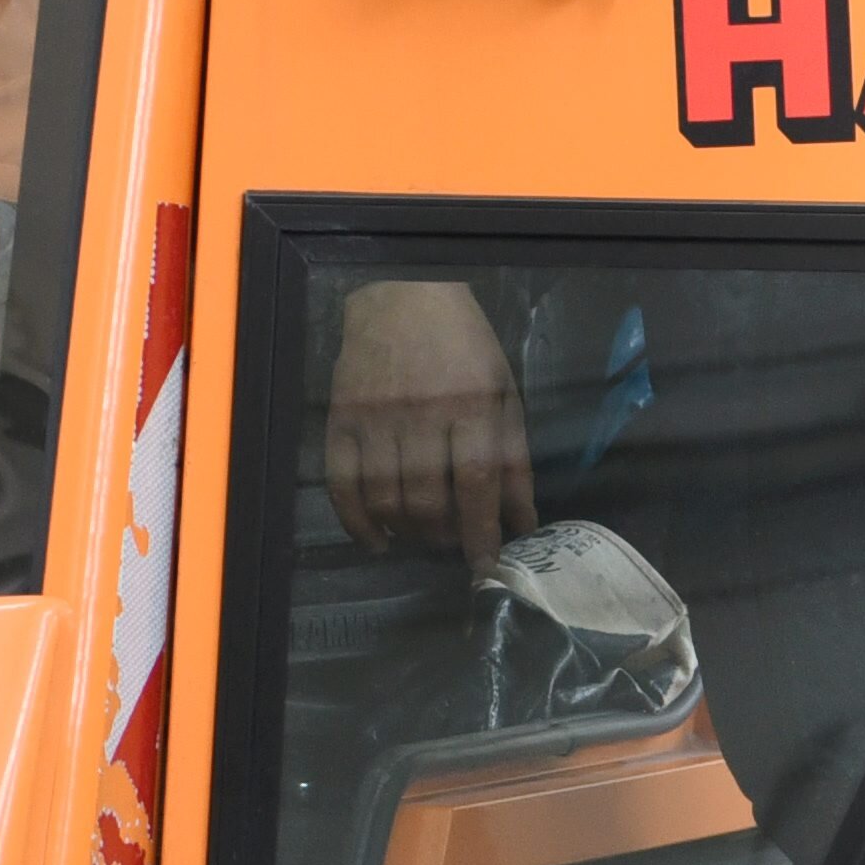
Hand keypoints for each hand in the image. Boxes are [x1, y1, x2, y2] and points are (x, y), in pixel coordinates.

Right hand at [327, 278, 533, 567]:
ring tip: (421, 536)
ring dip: (406, 532)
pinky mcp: (340, 419)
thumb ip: (514, 461)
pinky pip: (341, 485)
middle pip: (427, 499)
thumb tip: (524, 524)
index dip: (480, 534)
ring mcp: (374, 417)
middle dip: (443, 535)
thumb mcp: (504, 395)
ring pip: (386, 498)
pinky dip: (357, 523)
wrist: (403, 296)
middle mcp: (420, 413)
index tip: (486, 568)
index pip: (476, 483)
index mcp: (470, 404)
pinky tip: (377, 540)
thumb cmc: (464, 346)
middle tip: (452, 542)